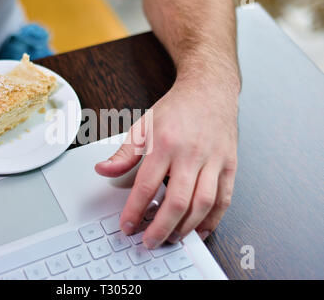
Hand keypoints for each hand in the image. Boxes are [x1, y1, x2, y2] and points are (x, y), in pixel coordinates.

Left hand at [95, 75, 238, 248]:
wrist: (209, 90)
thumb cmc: (176, 109)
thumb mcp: (143, 126)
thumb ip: (123, 153)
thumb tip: (103, 171)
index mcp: (165, 144)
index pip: (146, 186)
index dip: (135, 211)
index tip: (127, 226)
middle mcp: (190, 154)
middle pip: (177, 201)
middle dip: (161, 228)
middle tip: (149, 241)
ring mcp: (213, 160)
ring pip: (202, 204)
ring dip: (186, 227)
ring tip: (171, 238)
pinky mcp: (229, 164)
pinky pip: (224, 198)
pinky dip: (213, 219)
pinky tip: (200, 229)